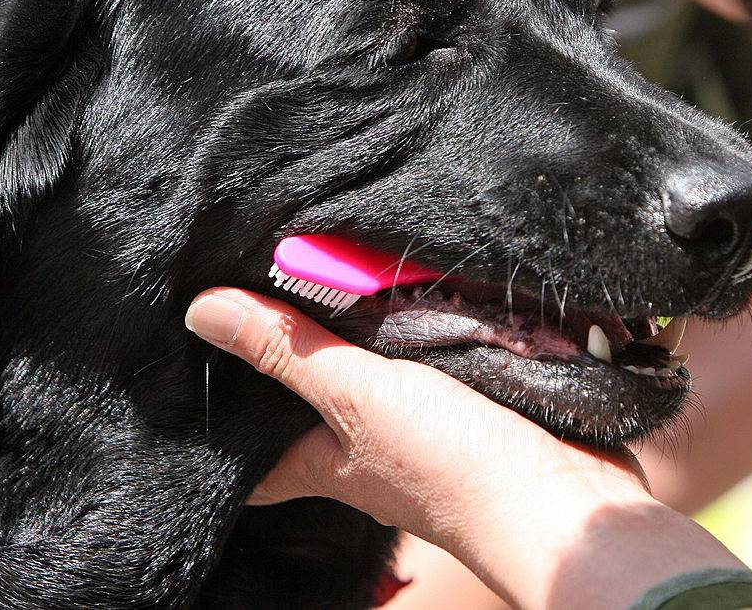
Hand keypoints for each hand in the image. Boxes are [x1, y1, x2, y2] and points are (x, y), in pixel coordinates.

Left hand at [185, 288, 742, 609]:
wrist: (563, 492)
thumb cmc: (451, 464)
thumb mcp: (358, 398)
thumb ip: (291, 353)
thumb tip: (200, 314)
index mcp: (323, 458)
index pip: (251, 457)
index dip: (216, 422)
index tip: (188, 371)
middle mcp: (364, 444)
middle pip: (308, 399)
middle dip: (286, 351)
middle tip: (252, 282)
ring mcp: (417, 422)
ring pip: (368, 368)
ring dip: (352, 325)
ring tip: (314, 258)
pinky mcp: (464, 398)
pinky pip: (425, 353)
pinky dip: (411, 322)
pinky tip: (403, 277)